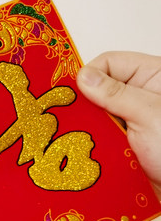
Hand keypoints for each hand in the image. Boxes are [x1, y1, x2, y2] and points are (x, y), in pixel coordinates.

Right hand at [77, 51, 160, 199]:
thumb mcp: (149, 115)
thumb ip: (115, 94)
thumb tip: (84, 77)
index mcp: (153, 77)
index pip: (109, 64)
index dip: (89, 76)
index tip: (73, 96)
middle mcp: (142, 97)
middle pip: (98, 91)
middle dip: (83, 107)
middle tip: (68, 121)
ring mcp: (132, 122)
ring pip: (96, 118)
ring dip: (87, 131)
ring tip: (79, 142)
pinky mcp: (124, 145)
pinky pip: (99, 141)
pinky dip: (90, 148)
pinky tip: (85, 156)